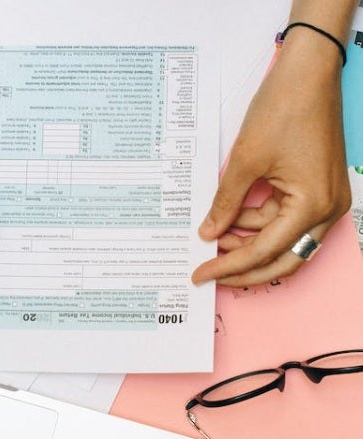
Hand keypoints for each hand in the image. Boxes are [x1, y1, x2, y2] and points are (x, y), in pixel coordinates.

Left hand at [192, 30, 350, 286]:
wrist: (307, 72)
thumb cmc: (283, 110)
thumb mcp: (244, 162)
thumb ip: (226, 204)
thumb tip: (209, 233)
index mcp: (313, 205)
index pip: (264, 251)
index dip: (228, 267)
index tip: (200, 274)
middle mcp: (327, 209)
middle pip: (282, 259)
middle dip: (244, 268)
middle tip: (210, 272)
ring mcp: (326, 199)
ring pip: (283, 240)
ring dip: (249, 242)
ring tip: (213, 236)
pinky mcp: (317, 189)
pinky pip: (286, 218)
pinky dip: (259, 222)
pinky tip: (232, 219)